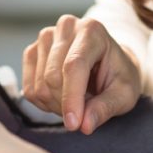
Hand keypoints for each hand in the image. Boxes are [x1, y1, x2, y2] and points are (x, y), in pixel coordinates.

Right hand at [22, 15, 140, 133]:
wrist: (108, 64)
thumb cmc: (119, 77)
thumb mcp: (124, 94)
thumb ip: (106, 108)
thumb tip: (84, 125)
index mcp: (92, 31)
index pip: (74, 65)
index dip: (72, 97)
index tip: (74, 125)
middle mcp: (66, 27)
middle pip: (52, 77)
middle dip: (67, 104)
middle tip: (86, 111)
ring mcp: (46, 37)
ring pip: (39, 85)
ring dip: (56, 105)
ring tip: (77, 101)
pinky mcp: (32, 51)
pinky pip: (29, 89)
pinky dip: (44, 103)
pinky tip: (61, 98)